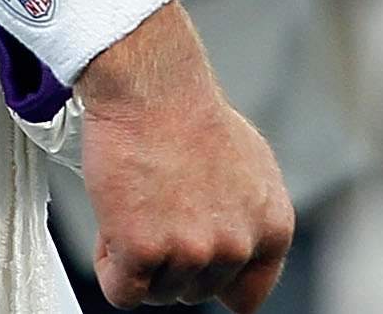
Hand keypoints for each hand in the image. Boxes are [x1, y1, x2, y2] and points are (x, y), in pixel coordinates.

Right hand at [76, 3, 295, 309]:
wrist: (154, 89)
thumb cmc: (194, 118)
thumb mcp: (251, 169)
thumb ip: (249, 219)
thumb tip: (240, 251)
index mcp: (272, 227)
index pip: (248, 296)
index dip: (216, 282)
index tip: (197, 265)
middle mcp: (237, 245)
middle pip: (193, 293)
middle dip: (170, 261)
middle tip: (158, 208)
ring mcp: (192, 252)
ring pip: (156, 293)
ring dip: (139, 259)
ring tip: (140, 203)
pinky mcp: (145, 251)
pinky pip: (121, 292)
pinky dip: (110, 266)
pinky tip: (115, 222)